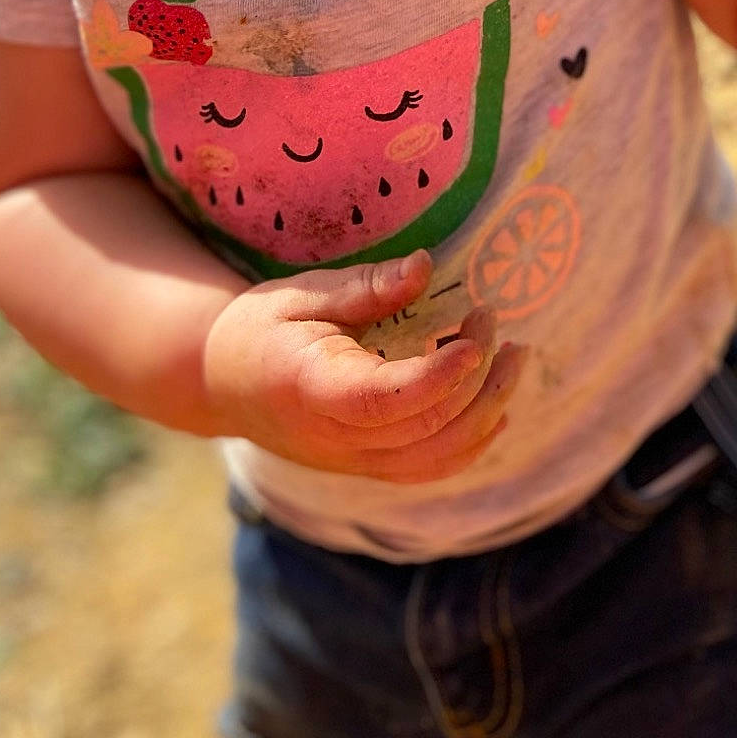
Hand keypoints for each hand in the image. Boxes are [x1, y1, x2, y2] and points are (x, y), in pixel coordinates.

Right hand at [202, 249, 526, 482]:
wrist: (222, 385)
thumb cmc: (262, 330)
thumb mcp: (301, 293)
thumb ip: (364, 287)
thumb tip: (425, 268)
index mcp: (312, 389)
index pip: (382, 400)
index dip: (436, 377)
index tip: (476, 338)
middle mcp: (336, 438)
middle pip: (423, 429)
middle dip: (476, 377)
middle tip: (491, 319)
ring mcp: (354, 460)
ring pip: (436, 456)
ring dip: (487, 410)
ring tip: (514, 356)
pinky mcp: (369, 466)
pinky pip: (429, 469)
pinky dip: (472, 443)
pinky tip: (497, 405)